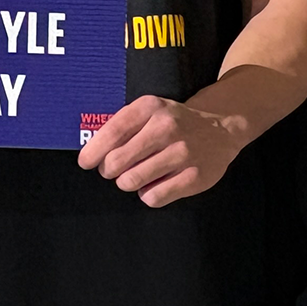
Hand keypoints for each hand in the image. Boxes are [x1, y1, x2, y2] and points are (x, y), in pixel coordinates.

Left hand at [76, 94, 240, 205]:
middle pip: (117, 162)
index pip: (112, 132)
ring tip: (137, 175)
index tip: (86, 162)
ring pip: (132, 181)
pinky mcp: (194, 177)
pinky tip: (155, 184)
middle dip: (109, 170)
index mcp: (150, 108)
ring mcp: (182, 153)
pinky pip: (153, 197)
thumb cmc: (173, 121)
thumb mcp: (149, 110)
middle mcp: (166, 128)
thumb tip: (91, 153)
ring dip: (128, 183)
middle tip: (114, 169)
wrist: (221, 127)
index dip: (93, 152)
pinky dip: (148, 195)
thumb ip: (122, 126)